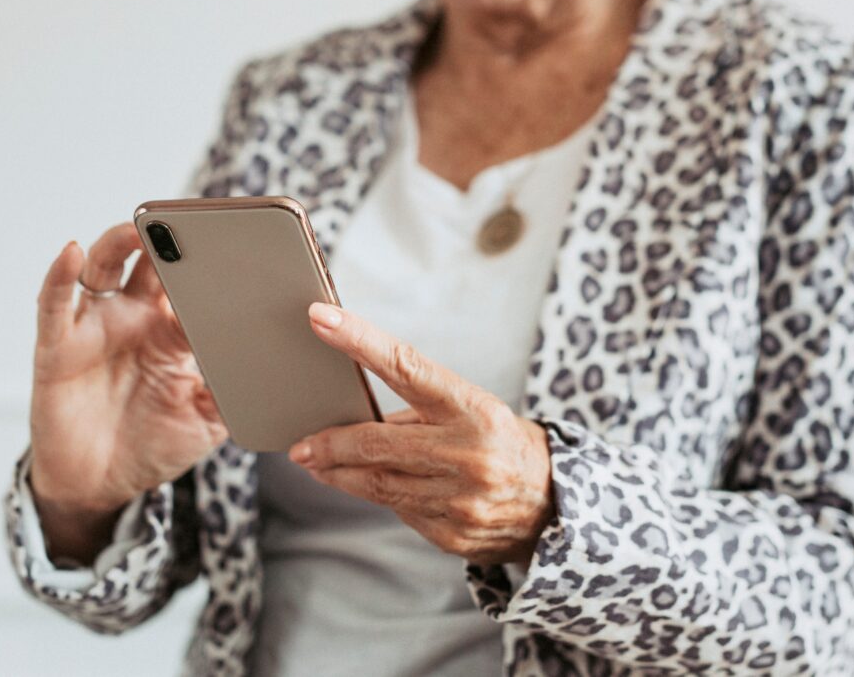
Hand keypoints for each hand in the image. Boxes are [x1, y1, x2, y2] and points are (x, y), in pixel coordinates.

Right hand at [29, 223, 227, 518]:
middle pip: (154, 264)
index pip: (197, 286)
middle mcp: (136, 320)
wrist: (101, 485)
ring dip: (120, 242)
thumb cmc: (154, 445)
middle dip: (172, 240)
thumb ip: (236, 393)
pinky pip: (55, 304)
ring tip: (140, 226)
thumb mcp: (208, 421)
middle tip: (193, 219)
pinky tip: (74, 252)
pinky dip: (61, 275)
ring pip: (106, 268)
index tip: (243, 244)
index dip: (215, 265)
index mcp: (174, 332)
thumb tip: (274, 371)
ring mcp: (97, 328)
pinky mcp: (58, 346)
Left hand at [289, 301, 554, 566]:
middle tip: (300, 444)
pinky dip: (379, 496)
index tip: (321, 319)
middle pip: (375, 443)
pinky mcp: (452, 534)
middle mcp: (468, 453)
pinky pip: (399, 511)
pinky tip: (370, 487)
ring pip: (377, 484)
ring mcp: (460, 498)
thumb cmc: (501, 441)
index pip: (406, 366)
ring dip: (339, 474)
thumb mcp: (473, 411)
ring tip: (317, 463)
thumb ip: (417, 412)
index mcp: (473, 408)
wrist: (553, 502)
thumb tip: (352, 417)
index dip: (360, 341)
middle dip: (330, 443)